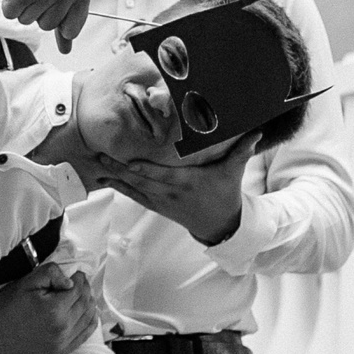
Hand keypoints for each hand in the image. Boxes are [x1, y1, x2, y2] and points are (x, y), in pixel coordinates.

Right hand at [0, 0, 88, 52]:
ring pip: (28, 21)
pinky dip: (8, 3)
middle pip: (47, 26)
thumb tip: (67, 48)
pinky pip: (11, 15)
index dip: (58, 20)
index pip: (71, 29)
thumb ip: (67, 18)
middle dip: (38, 11)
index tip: (51, 2)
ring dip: (23, 6)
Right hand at [0, 263, 98, 353]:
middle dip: (85, 289)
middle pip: (86, 303)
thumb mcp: (26, 282)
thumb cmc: (8, 305)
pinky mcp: (62, 351)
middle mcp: (62, 328)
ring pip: (89, 318)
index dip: (80, 278)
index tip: (76, 273)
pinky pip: (85, 334)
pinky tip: (85, 312)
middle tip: (78, 282)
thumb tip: (70, 282)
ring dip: (89, 303)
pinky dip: (90, 321)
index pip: (79, 289)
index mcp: (54, 310)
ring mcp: (63, 342)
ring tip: (80, 295)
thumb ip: (51, 274)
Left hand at [99, 137, 256, 243]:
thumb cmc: (225, 192)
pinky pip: (134, 197)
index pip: (163, 175)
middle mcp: (170, 192)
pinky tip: (104, 179)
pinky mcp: (156, 206)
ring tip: (96, 165)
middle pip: (141, 181)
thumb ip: (242, 150)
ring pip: (133, 189)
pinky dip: (119, 188)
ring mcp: (161, 201)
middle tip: (101, 156)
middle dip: (119, 169)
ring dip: (114, 177)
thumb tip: (257, 130)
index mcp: (186, 182)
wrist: (219, 223)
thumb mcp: (233, 171)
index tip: (129, 162)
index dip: (145, 170)